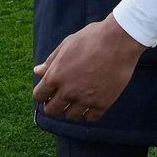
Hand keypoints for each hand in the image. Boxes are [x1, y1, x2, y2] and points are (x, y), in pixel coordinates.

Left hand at [31, 14, 146, 122]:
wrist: (119, 41)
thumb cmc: (91, 38)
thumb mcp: (67, 45)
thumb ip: (51, 61)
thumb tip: (37, 71)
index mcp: (55, 76)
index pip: (39, 96)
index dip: (43, 95)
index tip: (49, 92)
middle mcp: (67, 91)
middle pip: (52, 111)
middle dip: (54, 105)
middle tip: (61, 99)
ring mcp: (85, 99)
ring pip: (71, 116)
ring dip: (71, 109)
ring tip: (78, 100)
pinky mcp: (102, 104)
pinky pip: (90, 118)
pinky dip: (89, 113)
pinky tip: (91, 102)